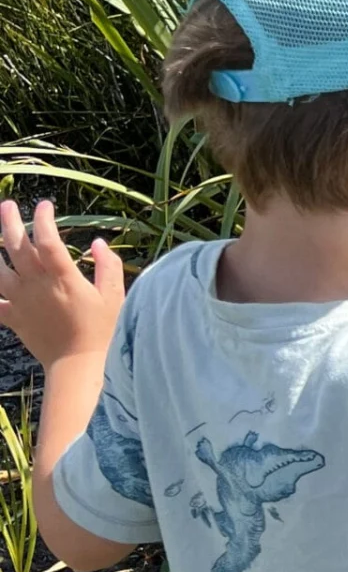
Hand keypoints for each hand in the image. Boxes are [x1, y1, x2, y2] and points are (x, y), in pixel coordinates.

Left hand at [0, 199, 124, 367]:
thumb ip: (108, 267)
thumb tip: (98, 244)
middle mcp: (36, 284)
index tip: (45, 205)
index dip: (43, 219)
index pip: (46, 239)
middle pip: (15, 246)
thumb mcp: (114, 297)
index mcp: (62, 277)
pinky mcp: (14, 317)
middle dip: (9, 222)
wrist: (78, 366)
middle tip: (7, 205)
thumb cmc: (101, 331)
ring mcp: (21, 300)